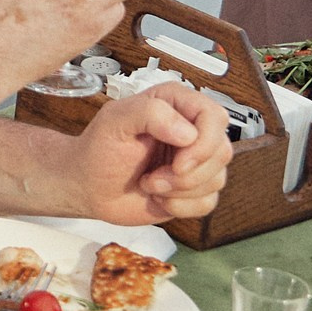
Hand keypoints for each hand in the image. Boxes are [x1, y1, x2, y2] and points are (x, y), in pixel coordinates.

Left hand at [66, 84, 231, 222]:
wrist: (89, 186)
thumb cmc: (98, 149)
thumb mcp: (115, 121)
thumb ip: (150, 113)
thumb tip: (188, 132)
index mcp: (176, 104)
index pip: (215, 116)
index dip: (204, 144)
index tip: (178, 163)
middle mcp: (191, 129)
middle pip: (222, 151)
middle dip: (188, 174)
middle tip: (155, 176)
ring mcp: (195, 161)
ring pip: (218, 179)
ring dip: (180, 191)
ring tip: (151, 183)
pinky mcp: (194, 189)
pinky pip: (208, 202)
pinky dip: (181, 207)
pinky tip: (159, 197)